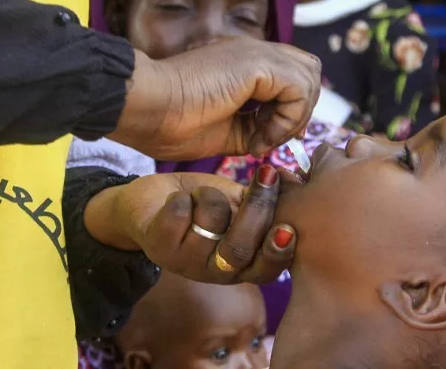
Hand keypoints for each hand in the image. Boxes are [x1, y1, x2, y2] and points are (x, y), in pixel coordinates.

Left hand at [83, 164, 295, 283]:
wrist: (151, 201)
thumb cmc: (202, 203)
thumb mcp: (237, 203)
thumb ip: (264, 203)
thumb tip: (294, 183)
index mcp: (241, 265)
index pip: (266, 270)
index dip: (278, 252)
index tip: (287, 227)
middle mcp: (216, 272)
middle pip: (241, 248)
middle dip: (256, 208)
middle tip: (266, 175)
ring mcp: (185, 263)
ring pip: (211, 223)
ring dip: (211, 196)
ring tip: (202, 195)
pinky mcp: (159, 247)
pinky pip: (180, 213)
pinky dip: (183, 197)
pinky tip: (178, 200)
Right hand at [108, 37, 321, 159]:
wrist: (145, 108)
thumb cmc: (169, 123)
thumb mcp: (224, 132)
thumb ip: (252, 128)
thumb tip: (271, 139)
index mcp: (242, 64)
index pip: (291, 78)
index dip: (288, 113)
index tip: (261, 142)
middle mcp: (253, 51)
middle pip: (308, 71)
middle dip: (299, 111)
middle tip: (269, 139)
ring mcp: (256, 52)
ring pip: (309, 77)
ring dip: (293, 117)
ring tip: (261, 139)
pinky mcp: (257, 63)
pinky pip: (299, 88)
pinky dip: (287, 119)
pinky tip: (258, 136)